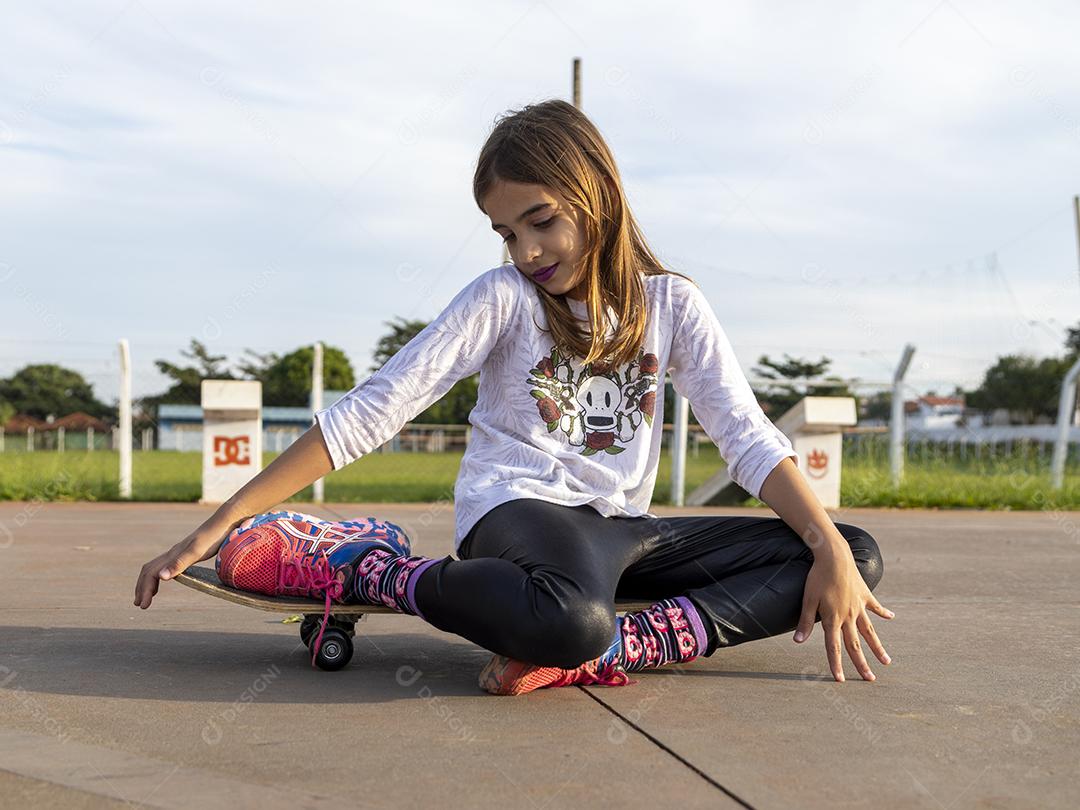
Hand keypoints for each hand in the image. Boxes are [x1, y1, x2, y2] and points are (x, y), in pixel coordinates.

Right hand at [133, 515, 251, 608]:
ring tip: (147, 596)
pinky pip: (167, 564)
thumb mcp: (197, 552)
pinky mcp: (187, 551)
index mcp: (172, 555)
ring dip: (148, 582)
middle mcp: (173, 553)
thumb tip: (160, 577)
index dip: (145, 590)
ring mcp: (179, 551)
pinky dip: (160, 575)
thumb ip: (179, 563)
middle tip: (139, 605)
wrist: (225, 522)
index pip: (151, 574)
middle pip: (149, 570)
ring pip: (156, 566)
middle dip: (141, 587)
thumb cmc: (214, 537)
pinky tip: (166, 579)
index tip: (144, 606)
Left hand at [793, 551, 893, 681]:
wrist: (834, 555)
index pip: (834, 647)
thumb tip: (798, 642)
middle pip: (856, 645)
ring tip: (887, 662)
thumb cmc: (818, 577)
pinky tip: (891, 618)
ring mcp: (859, 606)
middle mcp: (848, 616)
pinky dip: (883, 612)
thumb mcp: (808, 599)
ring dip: (878, 647)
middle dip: (862, 664)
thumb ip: (804, 622)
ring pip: (870, 631)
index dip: (835, 664)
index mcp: (833, 618)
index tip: (839, 680)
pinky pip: (875, 606)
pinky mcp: (865, 594)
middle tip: (870, 680)